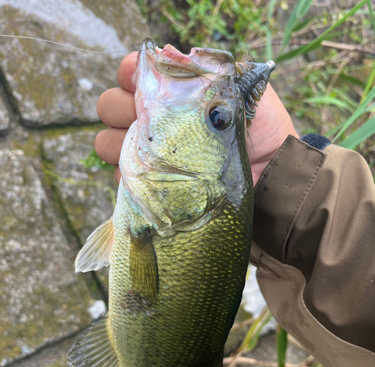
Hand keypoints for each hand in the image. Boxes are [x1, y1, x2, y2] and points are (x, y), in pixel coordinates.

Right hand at [95, 52, 297, 185]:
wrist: (269, 173)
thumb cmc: (260, 128)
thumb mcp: (239, 89)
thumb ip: (205, 68)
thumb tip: (166, 52)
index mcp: (172, 93)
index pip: (133, 73)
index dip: (131, 73)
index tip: (142, 81)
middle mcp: (155, 120)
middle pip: (110, 105)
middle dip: (120, 108)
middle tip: (144, 119)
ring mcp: (149, 153)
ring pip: (107, 141)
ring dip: (119, 143)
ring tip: (146, 152)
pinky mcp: (152, 184)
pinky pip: (121, 176)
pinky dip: (128, 175)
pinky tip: (151, 176)